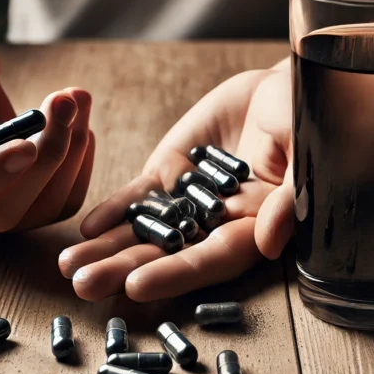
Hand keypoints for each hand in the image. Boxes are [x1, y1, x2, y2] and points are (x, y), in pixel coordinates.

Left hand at [58, 69, 296, 300]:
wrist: (284, 87)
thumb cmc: (303, 117)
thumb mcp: (306, 150)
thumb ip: (289, 198)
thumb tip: (270, 242)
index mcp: (254, 226)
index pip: (211, 259)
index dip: (176, 274)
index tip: (136, 286)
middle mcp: (216, 222)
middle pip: (167, 254)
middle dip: (122, 270)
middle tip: (81, 287)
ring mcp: (188, 199)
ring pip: (144, 230)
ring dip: (106, 250)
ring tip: (67, 266)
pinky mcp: (170, 173)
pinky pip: (138, 197)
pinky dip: (112, 212)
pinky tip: (84, 229)